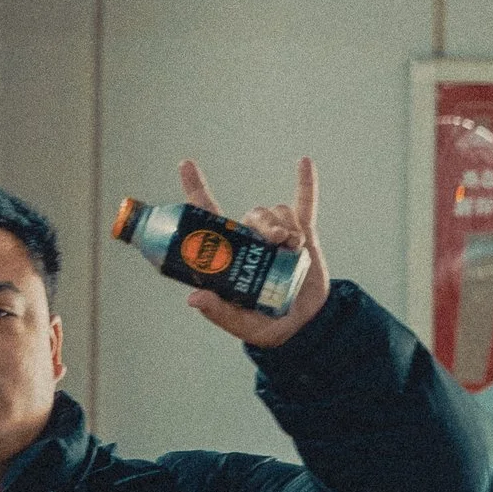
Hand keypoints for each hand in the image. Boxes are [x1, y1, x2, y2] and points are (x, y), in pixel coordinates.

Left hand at [177, 156, 327, 349]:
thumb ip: (218, 312)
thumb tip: (194, 298)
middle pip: (252, 216)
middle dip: (265, 223)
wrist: (304, 327)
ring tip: (294, 246)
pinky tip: (304, 164)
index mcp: (231, 255)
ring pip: (277, 213)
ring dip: (286, 225)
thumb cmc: (265, 325)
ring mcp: (277, 238)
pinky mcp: (303, 238)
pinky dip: (306, 186)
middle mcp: (251, 241)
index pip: (209, 216)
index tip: (187, 164)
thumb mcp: (240, 323)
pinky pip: (304, 207)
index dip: (197, 189)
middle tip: (274, 240)